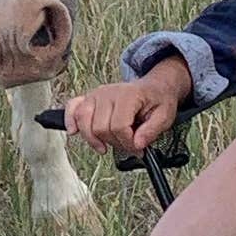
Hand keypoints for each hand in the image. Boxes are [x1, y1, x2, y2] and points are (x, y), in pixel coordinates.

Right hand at [63, 64, 190, 155]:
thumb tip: (137, 144)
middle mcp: (109, 93)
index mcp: (128, 95)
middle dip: (113, 143)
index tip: (137, 148)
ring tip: (105, 146)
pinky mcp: (89, 98)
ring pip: (84, 120)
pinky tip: (73, 131)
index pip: (118, 126)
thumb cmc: (158, 101)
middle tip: (127, 145)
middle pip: (100, 127)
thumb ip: (151, 131)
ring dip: (93, 139)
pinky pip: (72, 107)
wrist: (154, 87)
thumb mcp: (165, 117)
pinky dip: (70, 120)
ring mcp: (96, 94)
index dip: (127, 142)